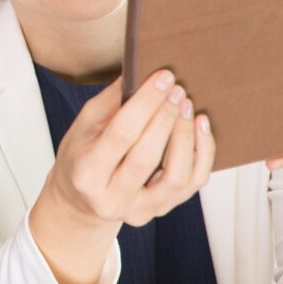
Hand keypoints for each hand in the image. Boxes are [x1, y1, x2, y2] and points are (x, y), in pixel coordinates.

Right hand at [40, 68, 213, 229]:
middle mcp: (111, 197)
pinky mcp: (159, 211)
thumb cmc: (80, 157)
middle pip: (147, 156)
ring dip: (186, 137)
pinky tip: (200, 128)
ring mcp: (138, 209)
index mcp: (86, 172)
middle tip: (178, 90)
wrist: (80, 201)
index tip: (163, 78)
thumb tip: (142, 72)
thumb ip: (111, 102)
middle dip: (166, 117)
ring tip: (188, 108)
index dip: (145, 104)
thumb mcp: (84, 126)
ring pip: (175, 177)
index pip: (121, 134)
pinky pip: (192, 184)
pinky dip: (202, 154)